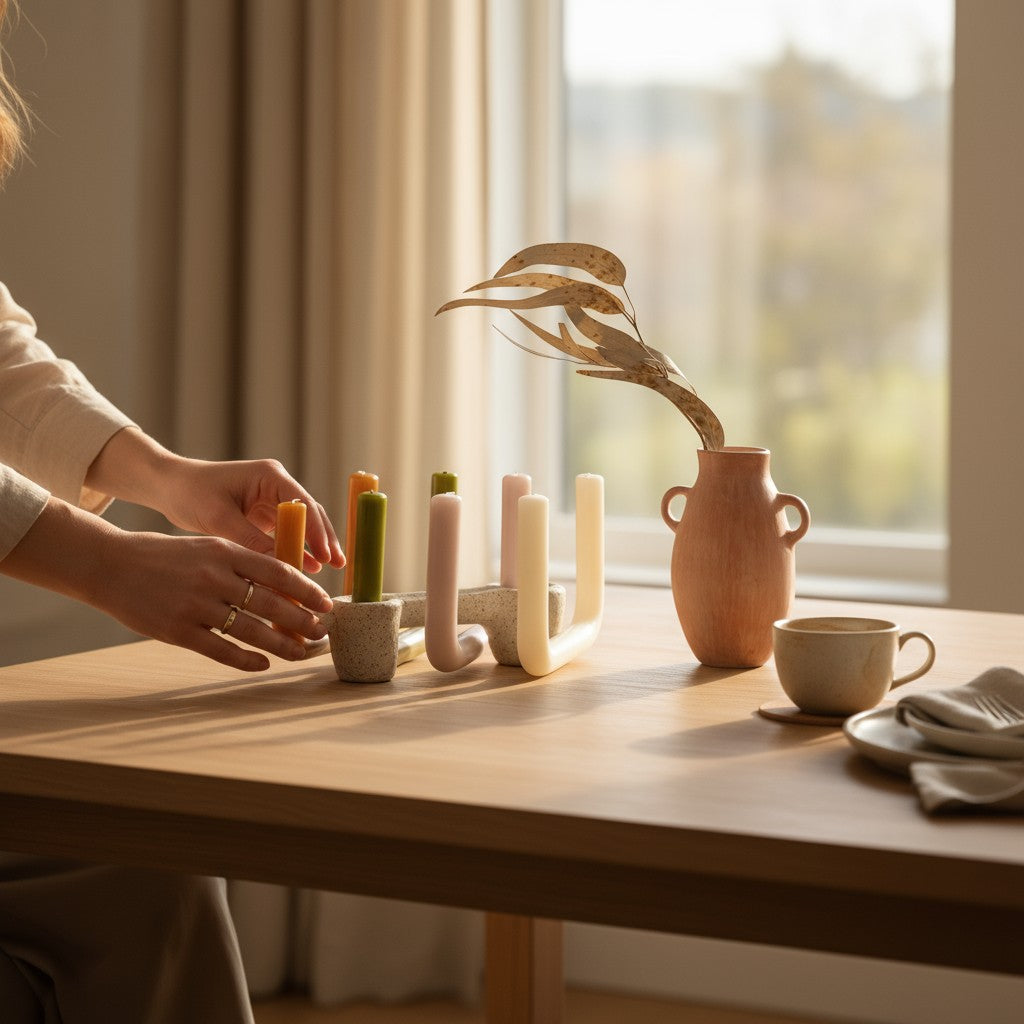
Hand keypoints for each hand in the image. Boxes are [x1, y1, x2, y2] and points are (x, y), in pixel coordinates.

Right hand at [2, 498, 333, 671]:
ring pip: (251, 630)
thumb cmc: (163, 555)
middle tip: (323, 632)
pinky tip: (264, 664)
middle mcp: (214, 577)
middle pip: (271, 603)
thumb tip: (283, 582)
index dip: (307, 590)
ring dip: (282, 644)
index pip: (278, 571)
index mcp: (224, 551)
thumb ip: (241, 562)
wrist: (110, 564)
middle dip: (303, 621)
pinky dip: (246, 660)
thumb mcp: (207, 546)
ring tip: (302, 652)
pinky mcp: (177, 631)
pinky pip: (221, 650)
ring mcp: (196, 605)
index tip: (327, 603)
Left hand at [155, 457, 344, 572]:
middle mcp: (277, 484)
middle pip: (310, 513)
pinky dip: (295, 548)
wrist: (170, 486)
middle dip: (324, 538)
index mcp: (270, 476)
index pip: (303, 504)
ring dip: (314, 545)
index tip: (325, 555)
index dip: (316, 531)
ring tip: (327, 570)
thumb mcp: (220, 519)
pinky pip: (286, 531)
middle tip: (338, 564)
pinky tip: (304, 568)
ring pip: (302, 523)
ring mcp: (273, 498)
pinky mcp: (265, 513)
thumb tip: (281, 566)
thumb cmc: (191, 493)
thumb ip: (252, 541)